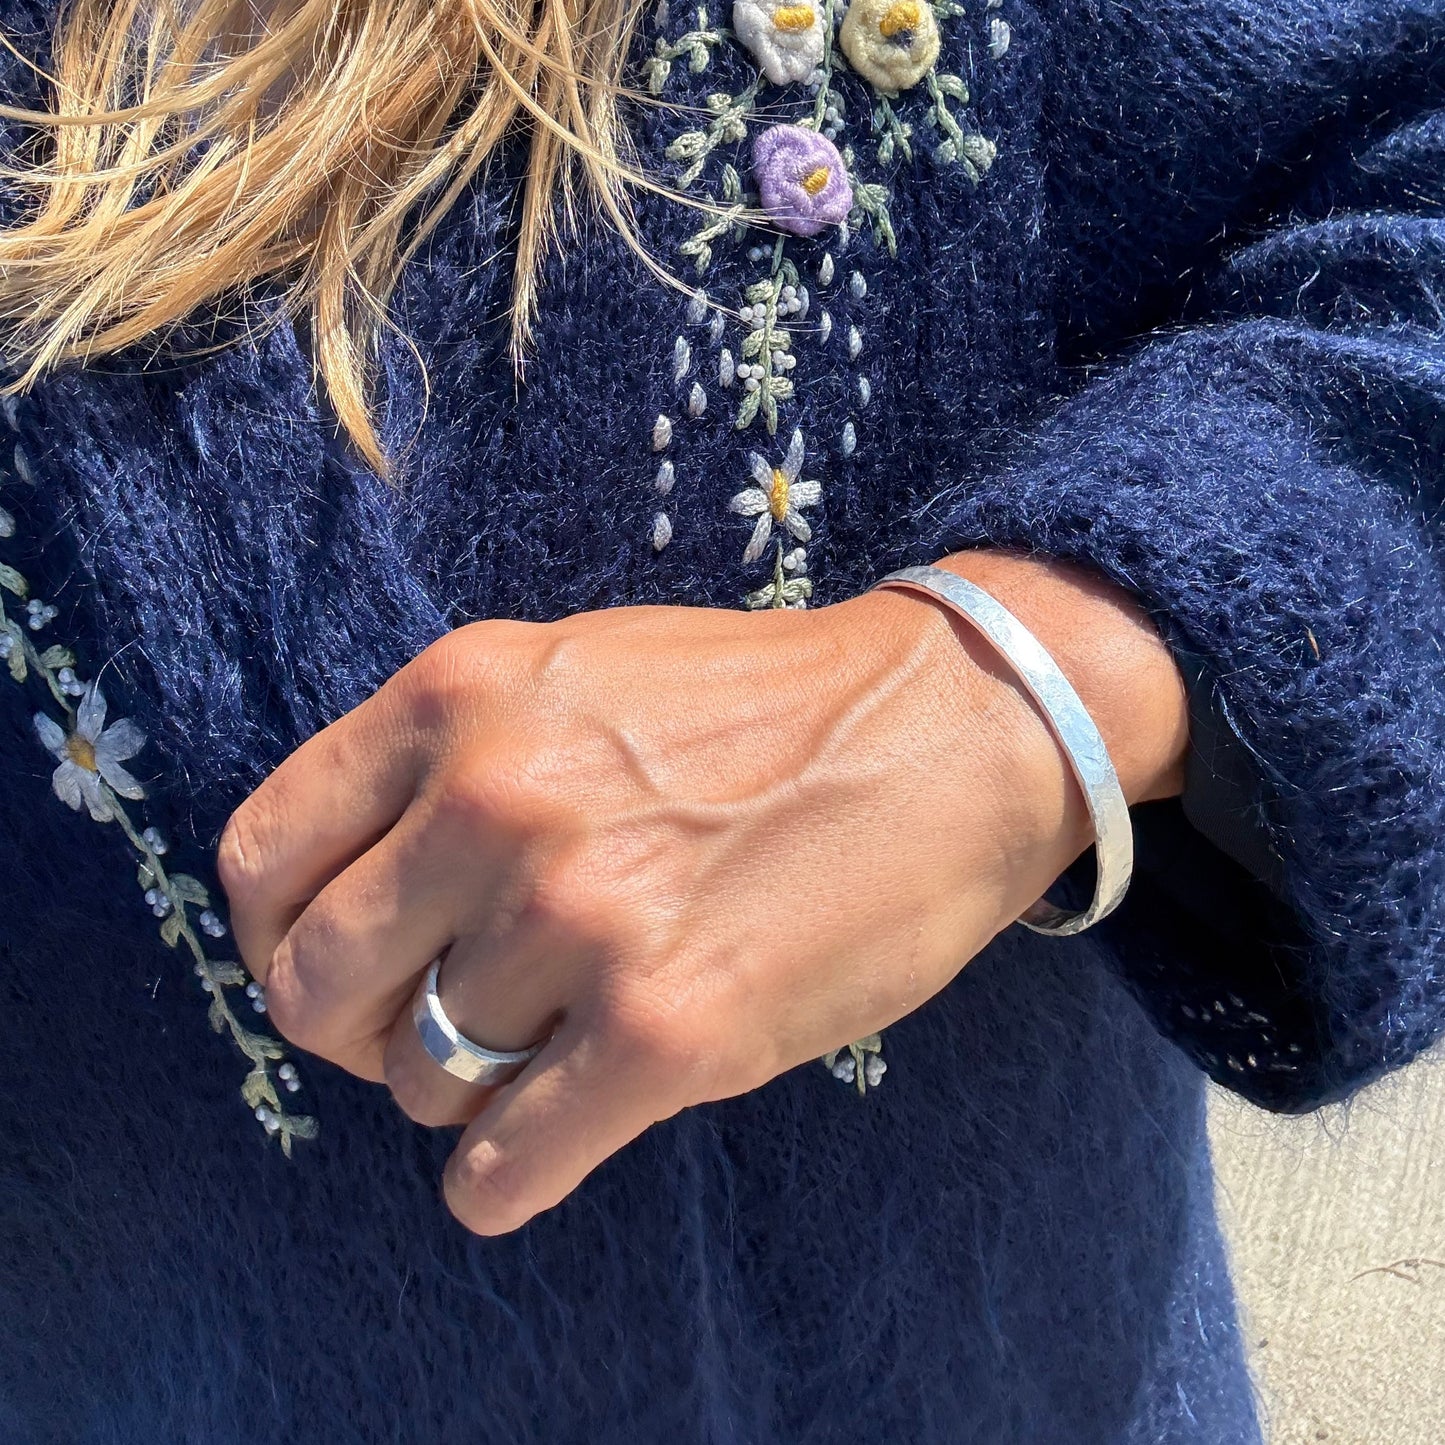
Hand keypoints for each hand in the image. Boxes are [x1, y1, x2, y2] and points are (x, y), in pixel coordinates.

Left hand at [219, 550, 1187, 1234]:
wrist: (950, 727)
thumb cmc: (763, 706)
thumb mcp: (572, 670)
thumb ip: (450, 759)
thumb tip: (359, 891)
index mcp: (458, 698)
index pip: (263, 859)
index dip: (276, 938)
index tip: (336, 968)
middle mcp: (500, 801)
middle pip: (316, 989)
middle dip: (362, 1032)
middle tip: (432, 1029)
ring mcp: (583, 917)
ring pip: (421, 1085)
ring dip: (466, 1093)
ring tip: (543, 1053)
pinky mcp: (671, 1028)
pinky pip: (505, 1166)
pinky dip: (505, 1179)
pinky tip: (546, 1142)